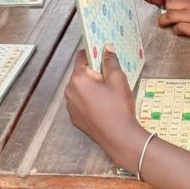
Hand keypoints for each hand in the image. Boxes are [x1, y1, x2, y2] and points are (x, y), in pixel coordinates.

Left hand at [65, 47, 149, 170]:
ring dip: (91, 87)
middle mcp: (69, 91)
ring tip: (108, 94)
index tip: (102, 54)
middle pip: (80, 74)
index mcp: (78, 79)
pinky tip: (103, 106)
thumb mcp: (118, 80)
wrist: (120, 137)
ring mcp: (70, 106)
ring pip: (80, 89)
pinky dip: (89, 101)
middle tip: (109, 77)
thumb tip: (107, 50)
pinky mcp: (75, 118)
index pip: (81, 57)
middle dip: (93, 73)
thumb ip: (111, 62)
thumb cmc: (118, 108)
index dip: (93, 53)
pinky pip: (80, 103)